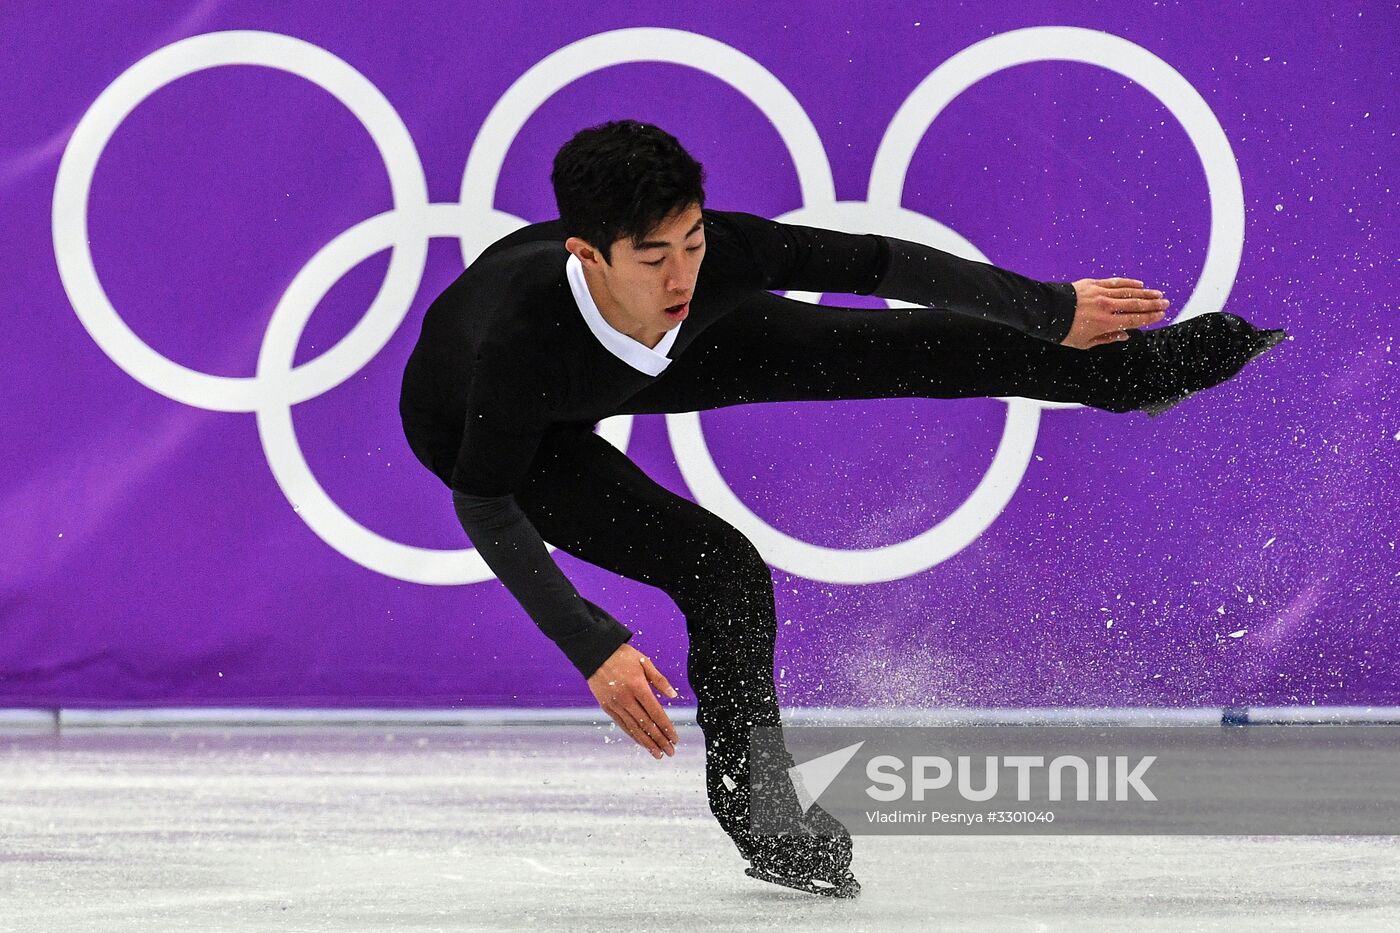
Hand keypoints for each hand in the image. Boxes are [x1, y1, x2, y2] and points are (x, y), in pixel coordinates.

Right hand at [587, 642, 679, 759]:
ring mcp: (615, 704)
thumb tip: (674, 695)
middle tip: (670, 752)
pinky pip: (622, 724)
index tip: (675, 738)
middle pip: (646, 724)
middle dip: (660, 740)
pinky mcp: (606, 706)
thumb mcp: (644, 662)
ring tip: (658, 753)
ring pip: (633, 728)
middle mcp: (626, 698)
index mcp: (638, 687)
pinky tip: (642, 743)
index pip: (656, 713)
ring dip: (647, 743)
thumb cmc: (623, 655)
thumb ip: (660, 680)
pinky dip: (633, 735)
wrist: (595, 653)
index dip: (666, 728)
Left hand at [1060, 277, 1169, 348]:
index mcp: (1105, 323)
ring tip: (1158, 294)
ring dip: (1145, 293)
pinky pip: (1115, 282)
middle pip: (1136, 304)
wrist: (1046, 312)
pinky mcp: (1093, 283)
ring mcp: (1100, 293)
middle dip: (1153, 304)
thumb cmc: (1064, 331)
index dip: (1150, 317)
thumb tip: (1126, 336)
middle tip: (1166, 303)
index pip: (1134, 319)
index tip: (1162, 315)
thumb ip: (1108, 339)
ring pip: (1129, 291)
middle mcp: (1106, 306)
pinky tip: (1139, 284)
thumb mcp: (1085, 343)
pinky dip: (1129, 283)